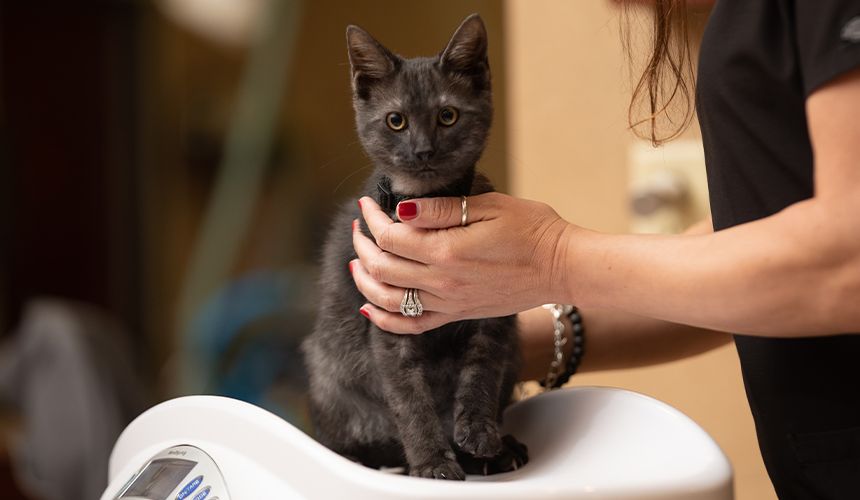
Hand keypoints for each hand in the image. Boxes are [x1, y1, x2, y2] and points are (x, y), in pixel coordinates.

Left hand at [351, 192, 573, 333]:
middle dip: (363, 245)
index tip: (367, 203)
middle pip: (381, 268)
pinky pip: (410, 325)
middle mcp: (442, 282)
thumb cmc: (532, 230)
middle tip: (359, 227)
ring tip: (357, 262)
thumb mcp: (489, 206)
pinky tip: (370, 306)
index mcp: (447, 251)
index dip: (372, 218)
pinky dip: (384, 318)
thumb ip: (442, 210)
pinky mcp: (457, 314)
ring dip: (365, 281)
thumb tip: (402, 209)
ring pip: (388, 299)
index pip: (390, 236)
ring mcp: (448, 303)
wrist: (562, 267)